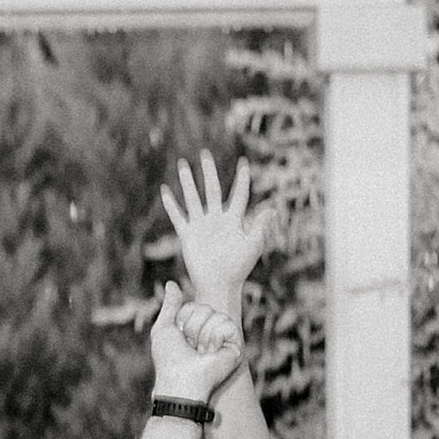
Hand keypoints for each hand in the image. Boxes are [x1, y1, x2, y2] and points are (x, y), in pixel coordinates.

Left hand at [149, 282, 242, 403]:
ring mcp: (224, 338)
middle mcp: (211, 331)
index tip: (180, 337)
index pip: (193, 306)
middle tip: (191, 346)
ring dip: (203, 334)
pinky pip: (228, 324)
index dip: (183, 318)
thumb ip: (170, 305)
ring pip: (217, 314)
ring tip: (201, 351)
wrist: (181, 380)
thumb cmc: (169, 359)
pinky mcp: (236, 345)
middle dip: (192, 326)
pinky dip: (215, 337)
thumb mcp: (164, 328)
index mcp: (195, 327)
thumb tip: (171, 283)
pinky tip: (212, 352)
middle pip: (205, 307)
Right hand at [161, 151, 262, 314]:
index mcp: (234, 220)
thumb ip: (261, 226)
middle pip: (212, 189)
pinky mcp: (188, 235)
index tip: (243, 162)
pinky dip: (171, 204)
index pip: (238, 194)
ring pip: (193, 198)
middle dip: (208, 171)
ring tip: (182, 164)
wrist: (219, 285)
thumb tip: (273, 209)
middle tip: (204, 153)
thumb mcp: (253, 245)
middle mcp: (217, 219)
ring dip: (187, 182)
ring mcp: (201, 226)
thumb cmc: (239, 268)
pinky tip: (165, 190)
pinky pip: (178, 216)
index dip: (242, 179)